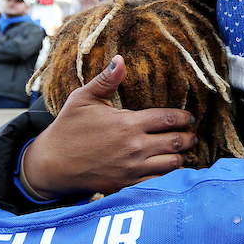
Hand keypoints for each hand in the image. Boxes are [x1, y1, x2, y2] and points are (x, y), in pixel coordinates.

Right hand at [21, 55, 197, 197]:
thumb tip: (120, 59)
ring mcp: (132, 168)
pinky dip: (169, 175)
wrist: (51, 164)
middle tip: (191, 134)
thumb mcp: (83, 99)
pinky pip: (159, 181)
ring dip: (182, 156)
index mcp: (128, 124)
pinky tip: (169, 168)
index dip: (184, 117)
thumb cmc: (67, 128)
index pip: (169, 118)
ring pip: (172, 164)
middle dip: (188, 137)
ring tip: (183, 151)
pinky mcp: (127, 185)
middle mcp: (134, 147)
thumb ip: (106, 80)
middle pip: (177, 142)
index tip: (189, 117)